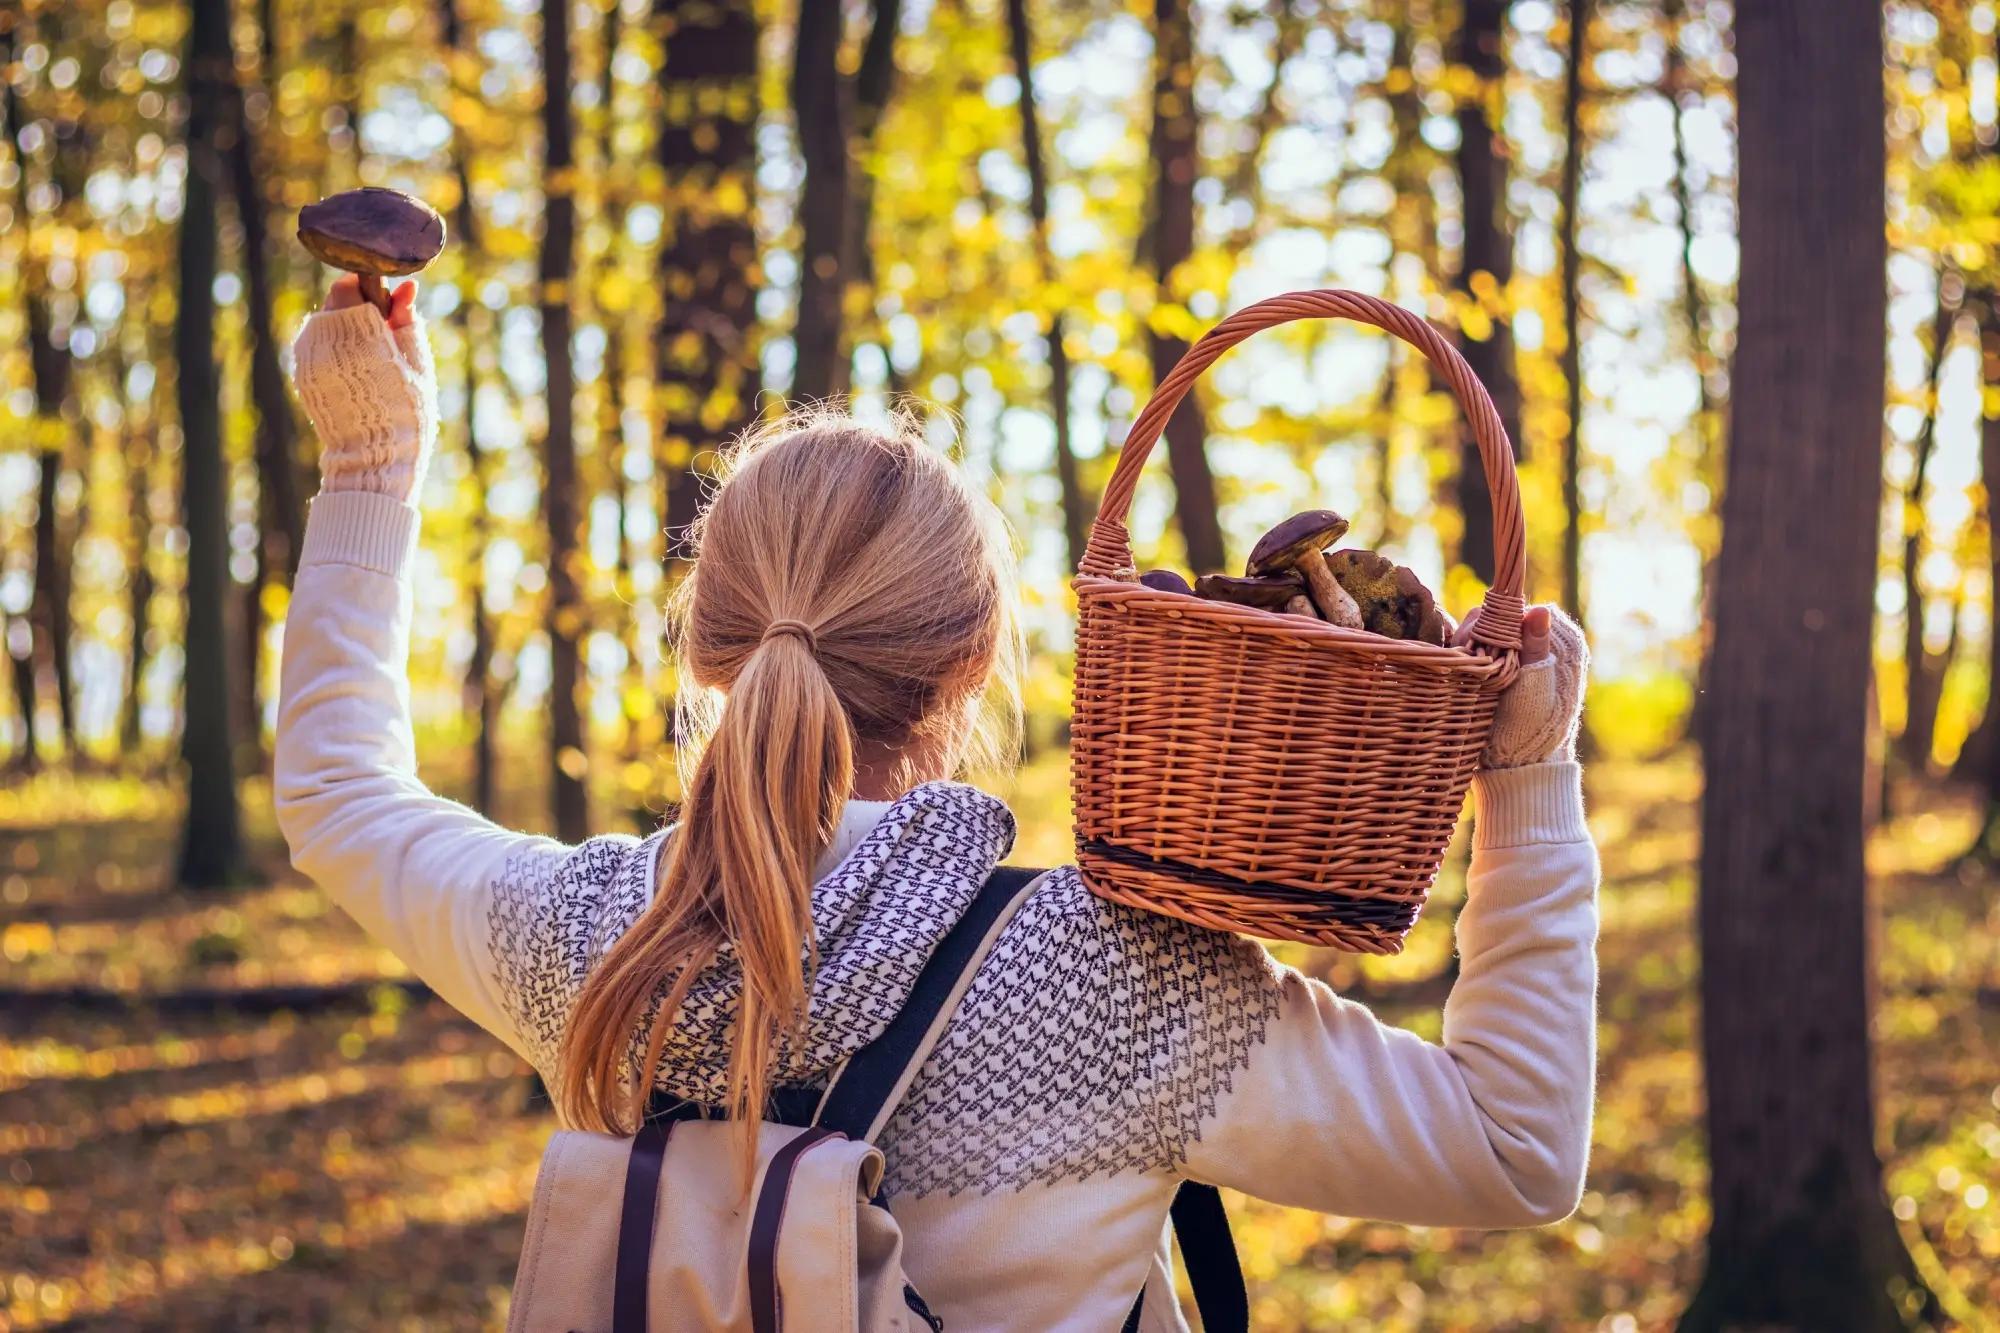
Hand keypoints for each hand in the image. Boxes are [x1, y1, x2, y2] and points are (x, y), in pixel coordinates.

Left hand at [292, 277, 435, 500]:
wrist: (373, 459)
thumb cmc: (407, 412)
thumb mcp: (417, 364)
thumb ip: (406, 320)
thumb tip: (406, 285)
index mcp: (359, 334)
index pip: (350, 286)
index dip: (370, 290)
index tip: (387, 306)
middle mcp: (326, 340)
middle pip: (335, 301)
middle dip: (357, 308)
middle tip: (382, 334)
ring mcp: (308, 356)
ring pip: (323, 321)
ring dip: (344, 327)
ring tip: (369, 357)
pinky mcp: (301, 371)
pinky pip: (315, 343)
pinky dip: (332, 347)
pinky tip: (353, 371)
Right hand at [1453, 604, 1588, 767]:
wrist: (1520, 762)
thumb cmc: (1532, 728)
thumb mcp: (1533, 686)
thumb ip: (1534, 646)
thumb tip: (1538, 609)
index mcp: (1564, 640)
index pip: (1521, 609)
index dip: (1496, 622)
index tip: (1480, 644)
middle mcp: (1543, 641)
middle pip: (1500, 618)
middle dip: (1480, 635)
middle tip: (1471, 661)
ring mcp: (1520, 653)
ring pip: (1485, 631)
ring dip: (1471, 647)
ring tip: (1468, 671)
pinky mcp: (1502, 665)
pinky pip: (1479, 647)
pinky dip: (1469, 657)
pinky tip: (1464, 673)